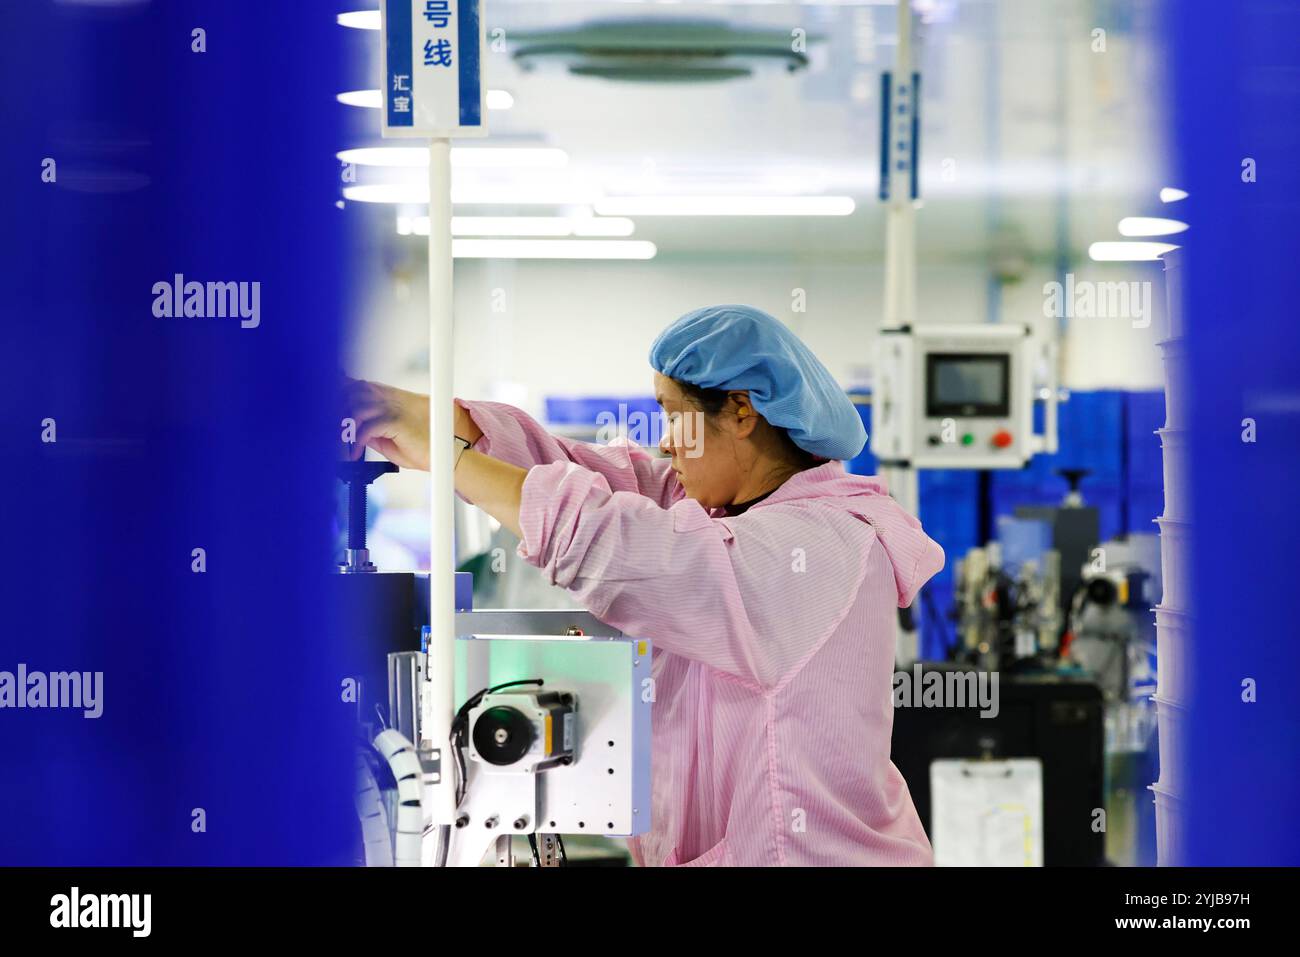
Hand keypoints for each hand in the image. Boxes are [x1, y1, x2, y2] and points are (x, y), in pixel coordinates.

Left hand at [342, 379, 483, 470]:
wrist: (447, 453)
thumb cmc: (423, 446)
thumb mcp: (390, 438)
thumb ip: (373, 431)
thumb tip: (354, 431)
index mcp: (390, 397)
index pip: (358, 385)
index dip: (340, 389)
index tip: (325, 401)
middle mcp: (391, 400)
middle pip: (353, 391)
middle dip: (337, 408)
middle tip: (330, 427)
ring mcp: (395, 409)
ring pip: (358, 406)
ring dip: (346, 425)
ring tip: (342, 440)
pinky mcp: (398, 423)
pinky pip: (369, 427)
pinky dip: (358, 441)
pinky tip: (356, 452)